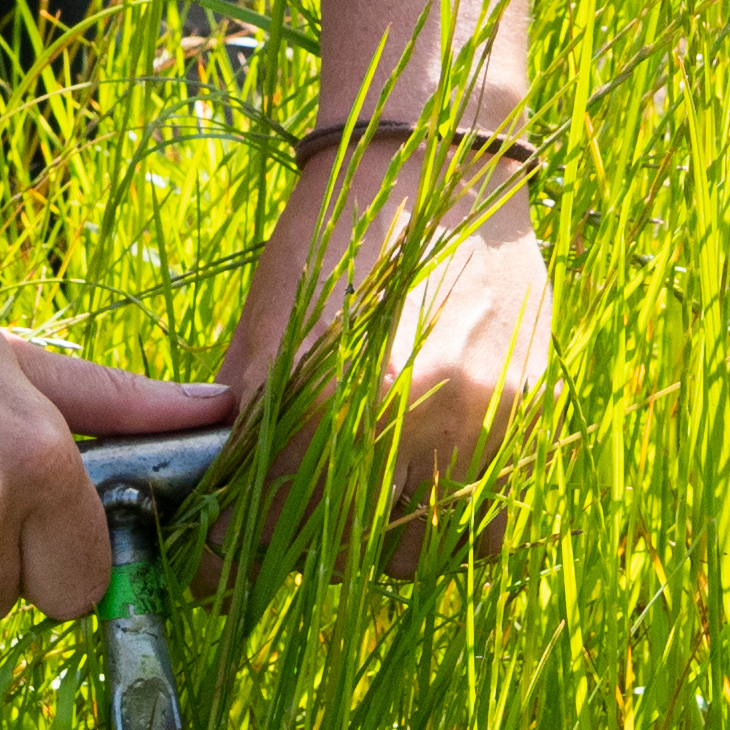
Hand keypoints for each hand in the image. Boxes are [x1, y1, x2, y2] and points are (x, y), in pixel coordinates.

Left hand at [225, 141, 548, 533]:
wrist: (444, 162)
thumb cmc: (340, 230)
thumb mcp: (271, 314)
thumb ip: (244, 409)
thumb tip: (209, 488)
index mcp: (313, 395)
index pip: (253, 529)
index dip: (228, 562)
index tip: (221, 566)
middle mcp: (390, 420)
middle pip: (332, 556)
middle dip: (305, 548)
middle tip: (299, 517)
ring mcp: (464, 422)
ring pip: (411, 555)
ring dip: (383, 545)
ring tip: (371, 503)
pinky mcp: (520, 415)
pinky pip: (483, 529)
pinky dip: (453, 530)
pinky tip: (431, 494)